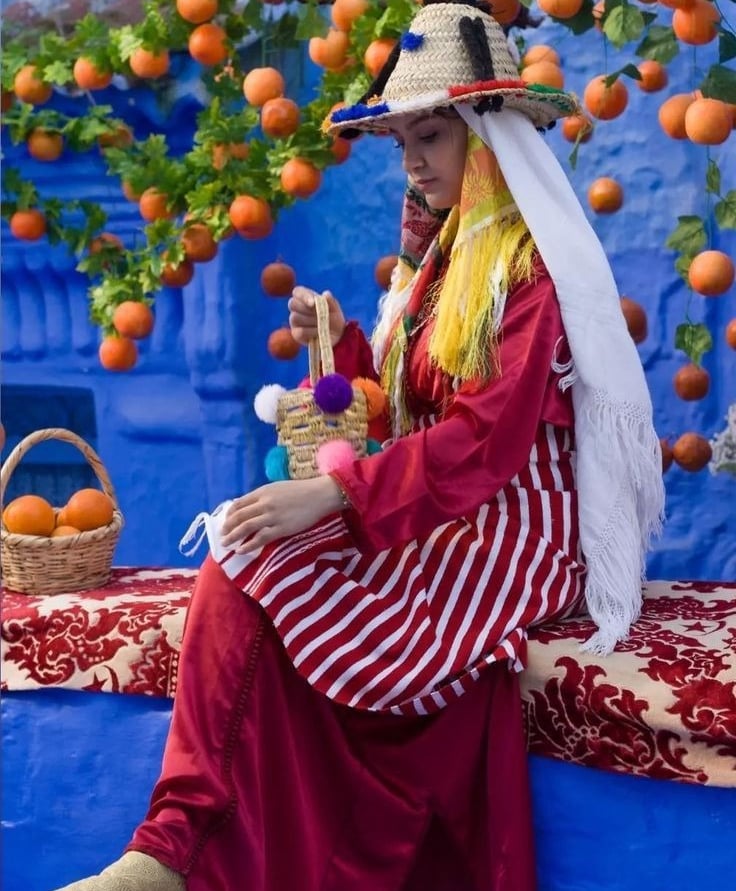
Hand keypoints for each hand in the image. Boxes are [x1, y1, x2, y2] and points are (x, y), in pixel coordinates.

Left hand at [220, 477, 344, 554]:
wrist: (319, 495)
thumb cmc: (300, 491)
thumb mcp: (278, 488)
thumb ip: (264, 496)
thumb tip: (250, 507)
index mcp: (263, 491)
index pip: (239, 504)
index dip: (229, 514)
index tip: (225, 522)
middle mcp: (264, 503)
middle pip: (239, 516)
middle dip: (227, 528)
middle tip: (222, 536)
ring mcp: (272, 516)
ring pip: (246, 527)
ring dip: (233, 537)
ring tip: (227, 544)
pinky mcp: (281, 528)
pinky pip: (260, 538)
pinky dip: (248, 545)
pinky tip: (241, 550)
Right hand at [289, 287, 345, 346]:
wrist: (336, 336)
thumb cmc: (334, 318)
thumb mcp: (335, 309)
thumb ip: (331, 301)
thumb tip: (326, 294)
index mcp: (304, 297)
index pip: (297, 291)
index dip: (303, 296)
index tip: (313, 303)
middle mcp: (296, 307)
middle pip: (292, 304)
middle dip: (307, 310)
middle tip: (320, 315)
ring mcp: (294, 320)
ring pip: (296, 318)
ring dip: (312, 321)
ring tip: (323, 324)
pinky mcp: (295, 333)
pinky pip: (300, 331)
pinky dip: (312, 331)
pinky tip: (319, 332)